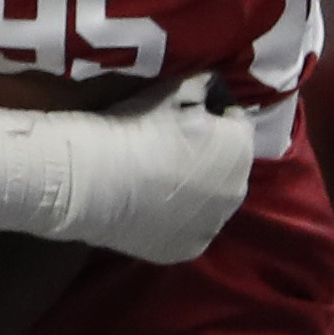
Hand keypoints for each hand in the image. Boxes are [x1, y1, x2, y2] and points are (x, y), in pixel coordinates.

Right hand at [66, 82, 257, 265]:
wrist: (92, 180)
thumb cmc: (135, 128)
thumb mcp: (174, 89)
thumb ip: (204, 84)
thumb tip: (213, 87)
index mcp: (241, 147)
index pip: (235, 122)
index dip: (209, 115)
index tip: (180, 116)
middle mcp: (237, 190)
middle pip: (225, 166)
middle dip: (206, 156)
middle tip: (165, 149)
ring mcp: (211, 225)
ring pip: (208, 201)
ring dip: (192, 190)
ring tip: (154, 179)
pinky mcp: (185, 250)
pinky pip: (186, 229)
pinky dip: (173, 219)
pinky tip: (147, 206)